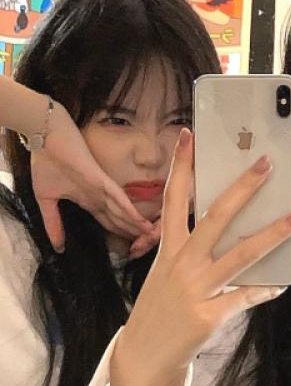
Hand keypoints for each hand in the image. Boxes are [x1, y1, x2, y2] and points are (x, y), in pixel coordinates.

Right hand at [31, 102, 153, 251]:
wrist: (43, 136)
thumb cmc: (45, 162)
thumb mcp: (46, 199)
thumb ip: (53, 223)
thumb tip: (57, 247)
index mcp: (89, 201)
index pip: (109, 222)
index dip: (120, 235)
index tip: (132, 249)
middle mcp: (99, 196)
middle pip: (120, 220)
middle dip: (133, 234)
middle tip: (148, 248)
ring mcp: (102, 188)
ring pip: (123, 212)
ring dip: (136, 226)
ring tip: (152, 239)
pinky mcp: (101, 179)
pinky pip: (118, 197)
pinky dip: (128, 211)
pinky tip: (141, 222)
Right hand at [114, 129, 290, 385]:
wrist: (143, 358)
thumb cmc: (157, 311)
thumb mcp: (165, 274)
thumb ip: (189, 253)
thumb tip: (227, 237)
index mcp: (168, 250)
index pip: (172, 198)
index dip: (180, 165)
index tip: (188, 135)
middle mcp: (181, 263)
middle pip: (215, 217)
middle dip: (242, 188)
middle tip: (265, 163)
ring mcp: (196, 290)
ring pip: (241, 255)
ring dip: (273, 233)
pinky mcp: (210, 316)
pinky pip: (246, 297)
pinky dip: (265, 290)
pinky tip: (281, 285)